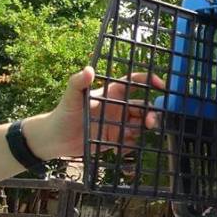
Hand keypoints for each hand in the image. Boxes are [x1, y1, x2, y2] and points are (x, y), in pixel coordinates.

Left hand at [27, 67, 164, 159]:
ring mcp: (118, 123)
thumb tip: (88, 69)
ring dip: (145, 129)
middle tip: (151, 123)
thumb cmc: (63, 113)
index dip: (148, 81)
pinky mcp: (115, 139)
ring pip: (140, 124)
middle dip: (151, 113)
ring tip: (137, 135)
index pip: (134, 83)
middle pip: (143, 107)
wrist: (55, 139)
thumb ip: (78, 83)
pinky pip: (132, 141)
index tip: (161, 85)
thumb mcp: (71, 97)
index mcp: (111, 93)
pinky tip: (125, 148)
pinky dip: (133, 144)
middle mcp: (118, 107)